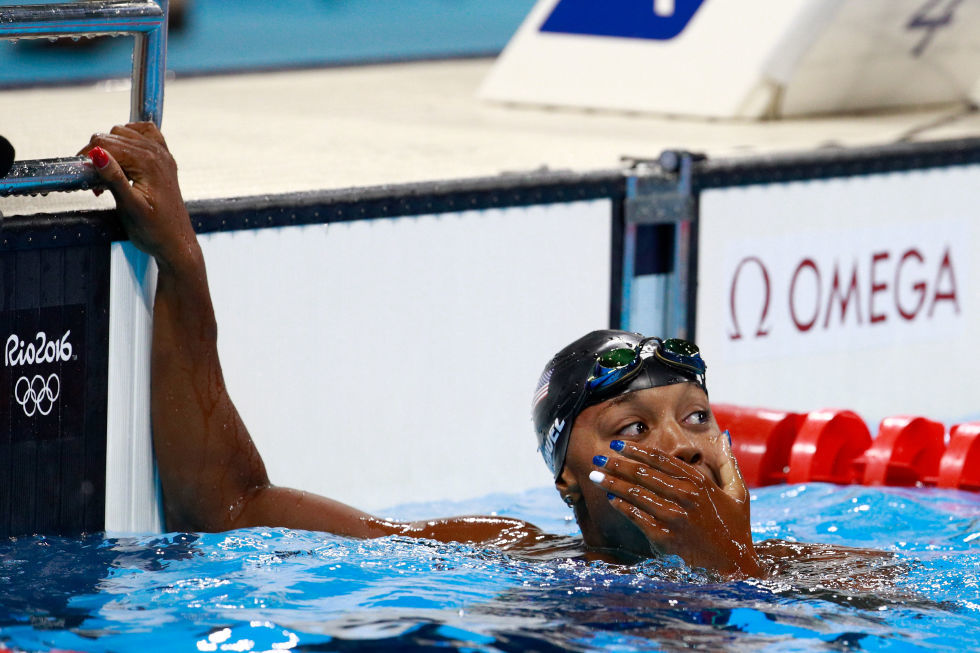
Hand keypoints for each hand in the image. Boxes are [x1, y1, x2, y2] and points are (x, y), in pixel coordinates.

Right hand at [79, 123, 195, 267]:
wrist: (176, 243)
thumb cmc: (155, 230)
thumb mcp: (129, 207)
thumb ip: (113, 178)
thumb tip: (97, 154)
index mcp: (149, 162)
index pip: (107, 143)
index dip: (88, 156)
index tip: (81, 173)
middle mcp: (158, 153)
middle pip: (114, 135)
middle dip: (97, 154)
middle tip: (95, 181)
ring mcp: (163, 155)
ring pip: (125, 132)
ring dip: (110, 148)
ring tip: (108, 175)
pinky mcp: (164, 160)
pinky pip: (145, 134)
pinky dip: (130, 138)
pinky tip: (123, 154)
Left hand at [592, 435, 761, 576]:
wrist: (735, 567)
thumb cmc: (736, 529)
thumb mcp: (738, 493)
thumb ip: (727, 464)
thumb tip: (723, 436)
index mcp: (700, 482)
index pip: (660, 459)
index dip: (636, 449)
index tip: (619, 444)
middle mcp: (685, 496)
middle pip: (642, 473)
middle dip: (617, 464)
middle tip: (598, 457)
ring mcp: (674, 517)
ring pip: (635, 493)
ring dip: (612, 483)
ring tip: (595, 476)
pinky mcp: (665, 537)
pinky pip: (636, 516)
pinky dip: (621, 506)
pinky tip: (610, 499)